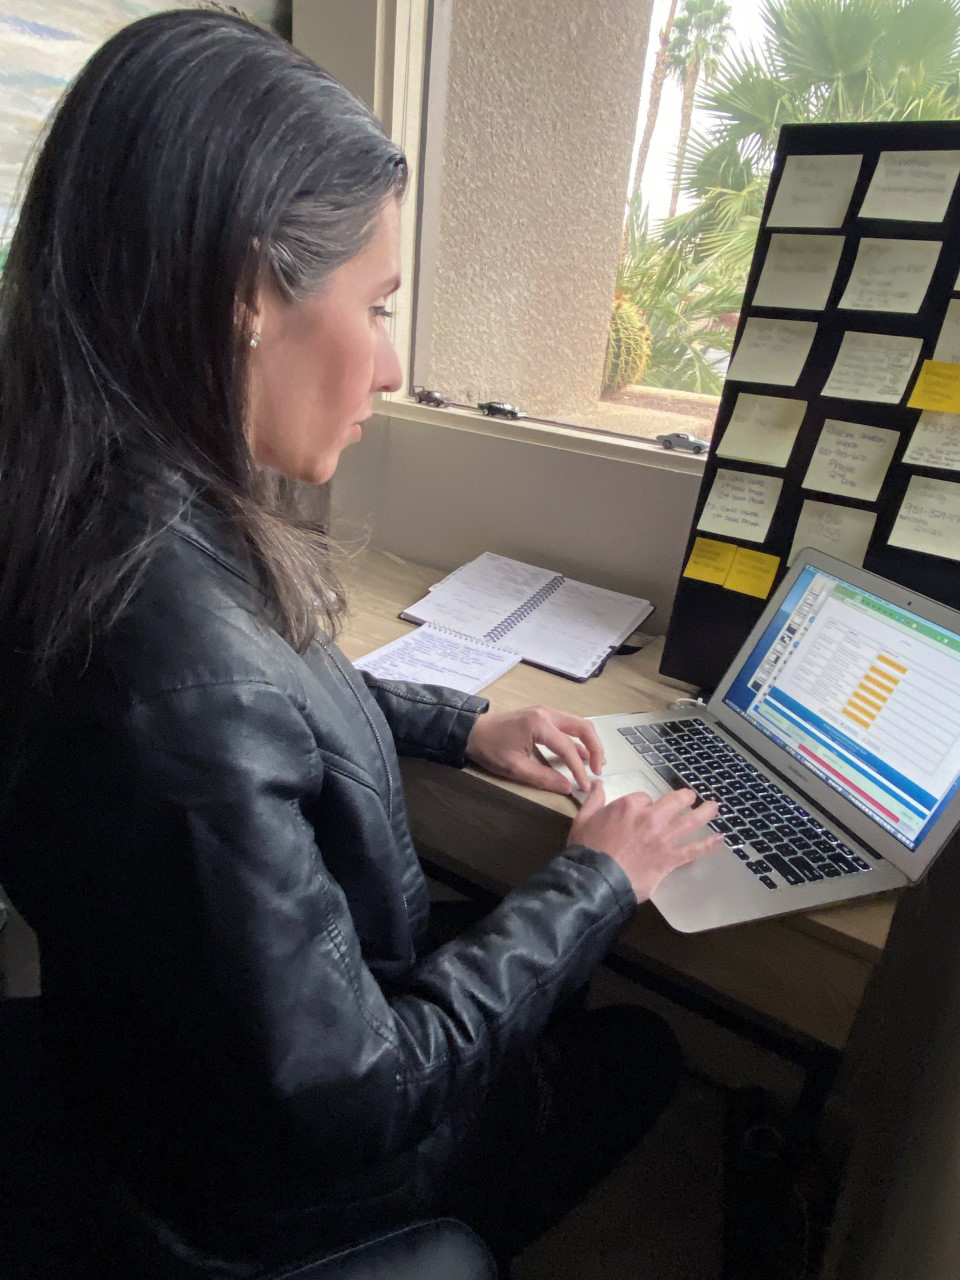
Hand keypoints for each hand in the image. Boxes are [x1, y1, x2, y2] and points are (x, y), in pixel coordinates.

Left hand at [465, 705, 604, 794]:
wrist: (471, 731)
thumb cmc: (490, 748)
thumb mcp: (515, 767)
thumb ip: (543, 777)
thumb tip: (569, 787)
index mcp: (540, 725)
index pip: (569, 748)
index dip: (580, 769)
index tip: (586, 786)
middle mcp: (547, 713)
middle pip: (583, 727)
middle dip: (596, 749)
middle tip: (598, 770)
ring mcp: (546, 712)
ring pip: (578, 724)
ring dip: (589, 742)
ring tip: (595, 764)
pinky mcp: (543, 715)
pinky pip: (568, 725)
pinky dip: (578, 739)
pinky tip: (580, 755)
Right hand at [569, 781, 723, 902]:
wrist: (595, 878)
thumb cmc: (587, 850)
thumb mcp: (582, 819)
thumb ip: (593, 800)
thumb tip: (597, 784)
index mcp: (628, 806)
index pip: (644, 798)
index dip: (644, 805)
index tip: (641, 812)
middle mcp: (650, 818)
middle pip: (674, 802)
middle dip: (684, 798)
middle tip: (690, 797)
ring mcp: (662, 838)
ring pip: (689, 821)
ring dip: (704, 812)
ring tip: (715, 807)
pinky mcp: (670, 858)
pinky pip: (693, 850)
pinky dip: (708, 844)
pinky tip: (720, 839)